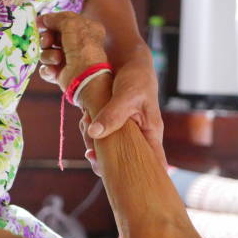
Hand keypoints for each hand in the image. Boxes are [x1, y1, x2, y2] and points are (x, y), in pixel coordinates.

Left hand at [38, 13, 166, 175]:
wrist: (126, 58)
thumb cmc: (137, 76)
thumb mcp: (128, 94)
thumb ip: (113, 114)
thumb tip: (95, 133)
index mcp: (150, 133)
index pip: (153, 163)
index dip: (139, 176)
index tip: (119, 179)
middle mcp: (138, 136)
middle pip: (122, 161)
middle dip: (103, 157)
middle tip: (90, 150)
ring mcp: (122, 131)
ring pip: (105, 148)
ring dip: (91, 139)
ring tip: (86, 121)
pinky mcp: (109, 124)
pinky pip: (96, 134)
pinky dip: (87, 128)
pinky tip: (85, 116)